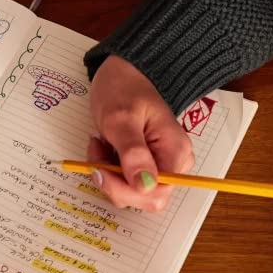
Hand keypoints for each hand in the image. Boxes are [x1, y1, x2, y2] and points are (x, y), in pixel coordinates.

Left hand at [87, 55, 193, 211]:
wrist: (125, 74)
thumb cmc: (125, 89)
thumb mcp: (122, 118)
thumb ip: (133, 152)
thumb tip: (144, 185)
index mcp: (175, 153)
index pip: (156, 193)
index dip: (125, 189)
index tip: (101, 168)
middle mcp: (173, 165)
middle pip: (143, 199)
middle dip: (113, 182)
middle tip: (97, 153)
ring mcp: (159, 167)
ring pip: (131, 194)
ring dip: (107, 175)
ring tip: (100, 145)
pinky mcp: (145, 167)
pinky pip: (125, 183)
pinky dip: (108, 171)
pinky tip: (104, 149)